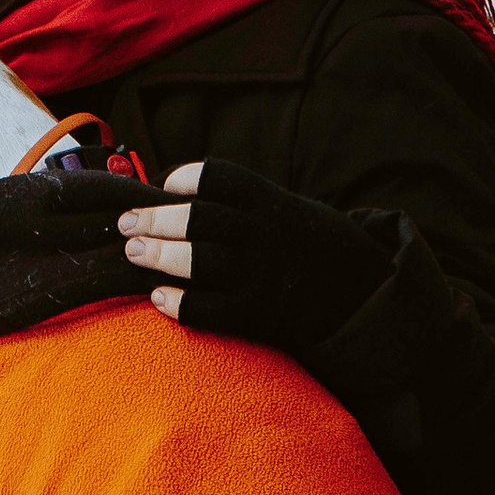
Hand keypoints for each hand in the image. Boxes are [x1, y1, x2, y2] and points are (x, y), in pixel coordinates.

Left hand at [116, 159, 388, 347]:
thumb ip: (251, 205)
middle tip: (126, 224)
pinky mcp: (261, 316)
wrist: (368, 298)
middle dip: (155, 219)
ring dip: (158, 255)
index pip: (222, 178)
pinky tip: (157, 297)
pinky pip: (210, 309)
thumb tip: (184, 197)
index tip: (166, 184)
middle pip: (200, 219)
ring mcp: (264, 276)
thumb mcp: (295, 212)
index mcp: (275, 203)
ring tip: (132, 252)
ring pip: (199, 260)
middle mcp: (268, 236)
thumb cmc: (317, 250)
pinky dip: (178, 303)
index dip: (187, 178)